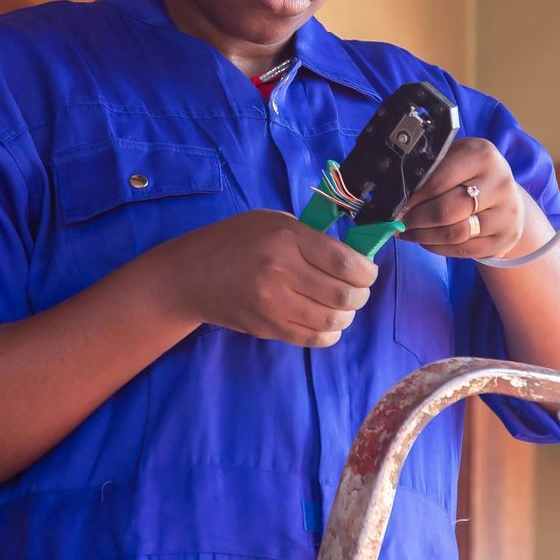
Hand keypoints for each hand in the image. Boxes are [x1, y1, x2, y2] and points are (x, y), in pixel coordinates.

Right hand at [153, 210, 378, 346]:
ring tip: (342, 306)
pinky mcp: (268, 328)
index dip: (366, 271)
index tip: (368, 272)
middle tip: (358, 290)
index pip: (344, 262)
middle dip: (360, 295)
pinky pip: (313, 338)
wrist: (191, 276)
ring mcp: (273, 305)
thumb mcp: (272, 221)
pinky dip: (330, 333)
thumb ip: (311, 237)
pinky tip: (326, 322)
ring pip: (332, 321)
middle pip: (343, 295)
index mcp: (286, 238)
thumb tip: (353, 255)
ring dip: (347, 315)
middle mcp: (281, 272)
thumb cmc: (235, 241)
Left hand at [396, 138, 541, 259]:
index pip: (438, 181)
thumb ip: (430, 170)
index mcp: (482, 155)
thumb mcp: (454, 159)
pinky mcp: (506, 237)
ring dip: (424, 236)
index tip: (396, 205)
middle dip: (416, 219)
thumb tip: (396, 193)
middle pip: (446, 211)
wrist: (506, 197)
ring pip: (455, 233)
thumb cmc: (471, 175)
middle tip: (399, 222)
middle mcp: (499, 182)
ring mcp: (507, 212)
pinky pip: (464, 249)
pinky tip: (427, 241)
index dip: (412, 197)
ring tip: (408, 233)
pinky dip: (439, 248)